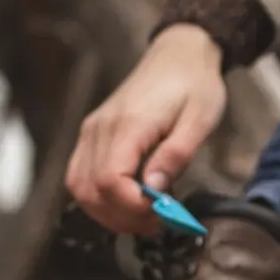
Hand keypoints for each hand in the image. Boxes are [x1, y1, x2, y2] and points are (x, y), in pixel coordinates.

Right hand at [66, 25, 227, 233]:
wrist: (179, 55)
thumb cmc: (195, 86)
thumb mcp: (200, 120)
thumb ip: (176, 155)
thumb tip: (155, 191)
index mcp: (129, 124)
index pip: (110, 180)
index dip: (131, 207)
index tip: (160, 215)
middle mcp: (101, 128)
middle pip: (91, 190)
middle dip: (121, 217)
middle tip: (155, 224)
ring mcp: (92, 130)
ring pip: (78, 187)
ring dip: (106, 212)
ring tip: (141, 218)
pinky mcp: (92, 134)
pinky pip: (79, 174)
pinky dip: (96, 197)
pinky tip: (125, 202)